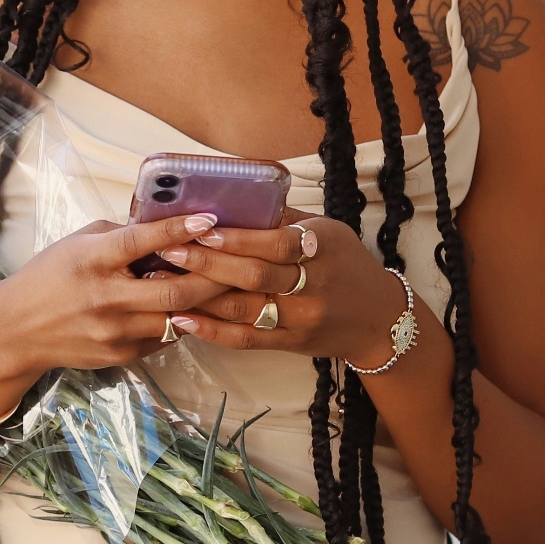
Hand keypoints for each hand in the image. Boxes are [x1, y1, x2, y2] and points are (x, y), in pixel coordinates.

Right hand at [0, 213, 235, 374]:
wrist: (17, 331)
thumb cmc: (50, 277)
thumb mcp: (77, 244)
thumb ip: (119, 236)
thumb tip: (164, 225)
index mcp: (92, 261)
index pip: (140, 242)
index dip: (178, 230)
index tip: (209, 218)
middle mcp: (105, 298)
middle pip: (174, 290)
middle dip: (214, 276)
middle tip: (240, 261)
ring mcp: (115, 332)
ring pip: (177, 319)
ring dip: (205, 303)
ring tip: (228, 286)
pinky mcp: (120, 356)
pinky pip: (163, 338)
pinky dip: (181, 321)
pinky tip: (195, 308)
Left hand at [148, 213, 408, 366]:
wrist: (379, 319)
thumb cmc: (347, 265)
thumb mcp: (328, 231)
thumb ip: (285, 220)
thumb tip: (237, 198)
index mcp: (322, 250)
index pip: (274, 243)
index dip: (236, 237)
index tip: (201, 226)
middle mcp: (312, 286)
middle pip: (253, 275)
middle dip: (207, 261)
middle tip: (168, 248)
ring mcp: (301, 319)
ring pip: (244, 308)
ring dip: (200, 294)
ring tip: (165, 279)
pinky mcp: (290, 344)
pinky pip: (245, 339)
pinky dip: (212, 330)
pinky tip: (183, 319)